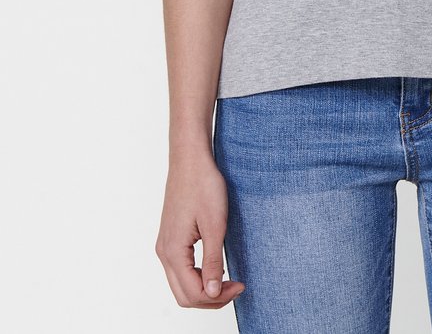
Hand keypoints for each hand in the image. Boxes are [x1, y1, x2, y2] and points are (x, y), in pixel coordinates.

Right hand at [155, 150, 244, 308]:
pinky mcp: (170, 238)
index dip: (219, 297)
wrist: (190, 159)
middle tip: (236, 287)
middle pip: (184, 295)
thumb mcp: (214, 225)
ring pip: (181, 284)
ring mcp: (165, 245)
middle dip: (211, 298)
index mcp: (173, 251)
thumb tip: (212, 293)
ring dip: (204, 289)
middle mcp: (164, 252)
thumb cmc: (203, 185)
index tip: (240, 285)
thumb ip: (212, 262)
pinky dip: (197, 277)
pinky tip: (215, 268)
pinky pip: (180, 270)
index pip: (193, 293)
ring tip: (228, 280)